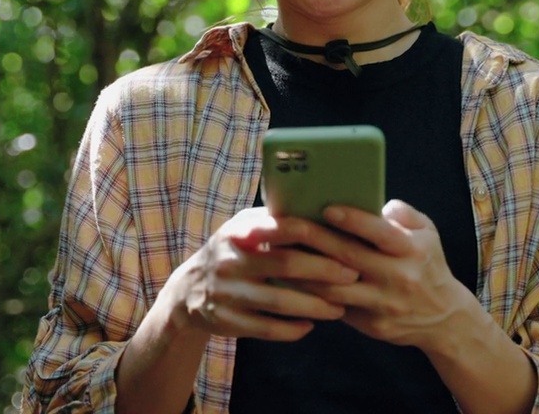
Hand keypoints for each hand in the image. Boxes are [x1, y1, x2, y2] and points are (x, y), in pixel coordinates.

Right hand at [157, 207, 360, 341]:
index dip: (318, 235)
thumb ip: (273, 221)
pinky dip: (292, 329)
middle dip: (325, 271)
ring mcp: (226, 292)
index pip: (283, 227)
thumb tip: (322, 210)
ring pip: (280, 302)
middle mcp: (230, 260)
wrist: (186, 292)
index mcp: (239, 232)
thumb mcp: (241, 229)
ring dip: (315, 306)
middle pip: (286, 264)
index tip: (347, 242)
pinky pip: (267, 328)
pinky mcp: (226, 321)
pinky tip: (310, 325)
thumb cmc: (231, 253)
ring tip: (339, 308)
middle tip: (352, 276)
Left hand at [301, 199, 478, 353]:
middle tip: (285, 224)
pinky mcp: (372, 325)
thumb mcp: (428, 232)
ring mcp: (383, 304)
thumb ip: (403, 213)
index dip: (353, 220)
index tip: (327, 208)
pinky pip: (336, 308)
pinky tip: (289, 281)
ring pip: (335, 288)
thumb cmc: (427, 263)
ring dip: (303, 272)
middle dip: (314, 239)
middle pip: (348, 258)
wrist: (444, 317)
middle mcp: (398, 277)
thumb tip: (376, 203)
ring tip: (279, 253)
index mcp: (412, 250)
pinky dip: (311, 294)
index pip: (380, 233)